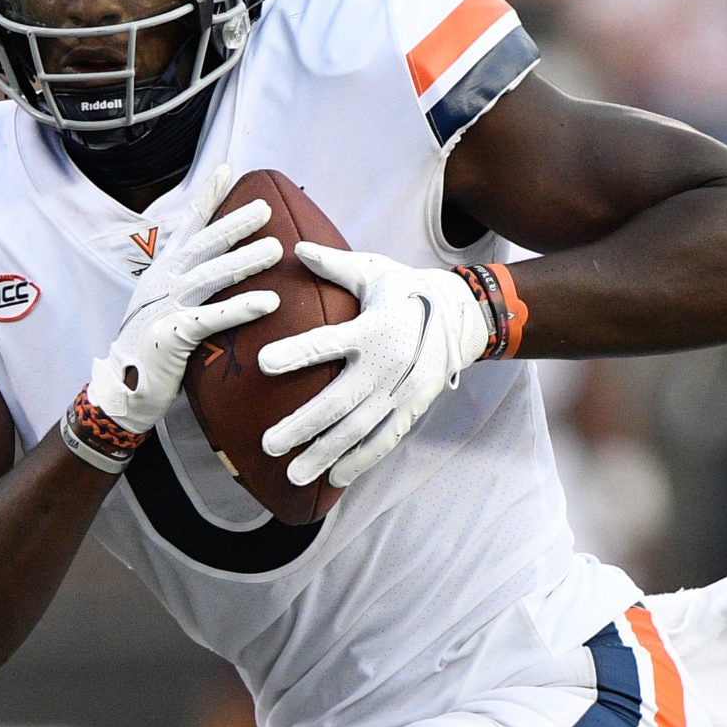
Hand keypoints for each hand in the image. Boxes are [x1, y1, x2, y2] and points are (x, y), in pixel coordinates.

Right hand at [88, 164, 282, 433]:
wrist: (124, 390)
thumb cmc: (156, 348)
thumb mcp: (170, 306)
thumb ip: (194, 285)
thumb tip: (226, 263)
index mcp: (164, 272)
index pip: (188, 227)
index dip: (207, 198)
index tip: (228, 170)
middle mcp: (163, 283)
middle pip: (203, 245)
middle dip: (234, 223)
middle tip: (266, 207)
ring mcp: (164, 307)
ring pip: (209, 276)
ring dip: (243, 261)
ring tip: (276, 249)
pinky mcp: (171, 336)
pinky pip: (211, 318)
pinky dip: (240, 308)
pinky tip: (269, 302)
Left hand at [258, 246, 489, 487]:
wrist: (463, 316)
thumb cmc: (405, 290)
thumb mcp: (374, 271)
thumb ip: (334, 264)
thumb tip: (295, 247)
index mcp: (372, 329)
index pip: (327, 342)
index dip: (296, 353)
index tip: (264, 363)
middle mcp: (387, 366)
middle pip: (338, 402)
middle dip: (302, 426)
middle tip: (269, 444)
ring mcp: (401, 393)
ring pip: (358, 431)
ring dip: (324, 454)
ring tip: (293, 475)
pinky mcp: (412, 409)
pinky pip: (384, 441)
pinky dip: (360, 462)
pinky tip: (335, 479)